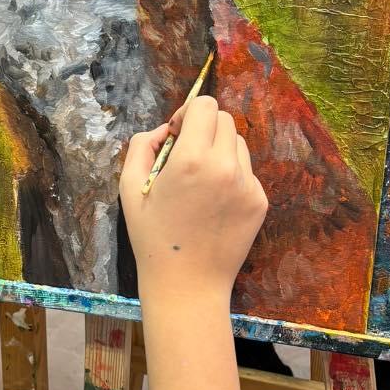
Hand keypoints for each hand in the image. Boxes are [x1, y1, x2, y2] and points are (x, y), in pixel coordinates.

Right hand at [119, 96, 267, 299]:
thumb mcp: (129, 187)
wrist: (187, 283)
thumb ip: (142, 146)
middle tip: (186, 155)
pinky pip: (247, 171)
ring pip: (238, 143)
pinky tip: (214, 202)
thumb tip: (164, 131)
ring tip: (201, 181)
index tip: (176, 134)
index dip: (187, 113)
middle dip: (203, 128)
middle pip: (224, 119)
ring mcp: (248, 184)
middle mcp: (225, 166)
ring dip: (219, 149)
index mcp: (191, 159)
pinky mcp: (260, 200)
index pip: (204, 105)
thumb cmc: (152, 237)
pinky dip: (231, 175)